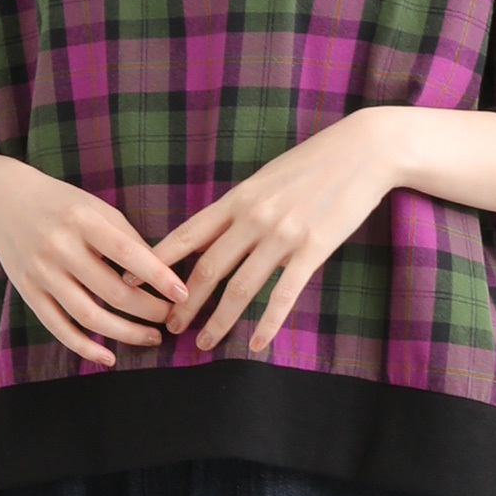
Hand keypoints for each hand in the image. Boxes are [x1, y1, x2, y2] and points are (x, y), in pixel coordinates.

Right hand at [0, 155, 190, 366]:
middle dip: (148, 310)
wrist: (2, 200)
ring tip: (152, 337)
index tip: (182, 294)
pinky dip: (84, 347)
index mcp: (82, 219)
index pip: (126, 252)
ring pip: (88, 315)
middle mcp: (59, 247)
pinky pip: (58, 327)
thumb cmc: (60, 203)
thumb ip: (124, 235)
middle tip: (172, 319)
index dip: (157, 275)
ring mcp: (41, 272)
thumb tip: (159, 271)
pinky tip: (109, 357)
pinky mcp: (28, 292)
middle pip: (111, 290)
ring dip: (125, 333)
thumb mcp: (95, 206)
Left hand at [126, 110, 394, 354]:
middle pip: (208, 268)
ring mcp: (283, 234)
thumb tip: (219, 229)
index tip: (132, 279)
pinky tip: (256, 345)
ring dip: (219, 320)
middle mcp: (254, 217)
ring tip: (204, 344)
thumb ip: (244, 204)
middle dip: (184, 302)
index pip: (189, 233)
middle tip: (169, 328)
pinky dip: (267, 323)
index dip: (158, 259)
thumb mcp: (269, 176)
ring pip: (240, 287)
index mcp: (240, 197)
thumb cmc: (316, 161)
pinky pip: (284, 295)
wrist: (363, 150)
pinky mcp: (313, 248)